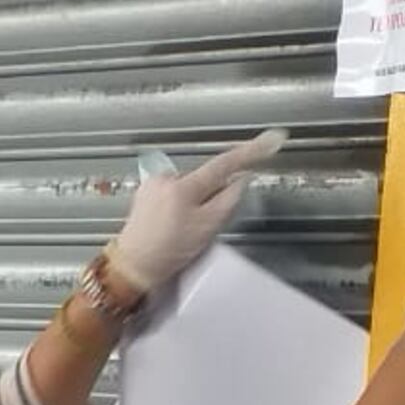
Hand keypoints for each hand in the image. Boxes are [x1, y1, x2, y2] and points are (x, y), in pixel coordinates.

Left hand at [108, 130, 287, 294]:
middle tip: (204, 226)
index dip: (251, 151)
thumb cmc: (168, 252)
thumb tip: (242, 178)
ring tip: (183, 231)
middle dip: (212, 195)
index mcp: (184, 186)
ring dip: (195, 203)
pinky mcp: (146, 193)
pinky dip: (181, 206)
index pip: (225, 163)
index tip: (271, 138)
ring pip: (190, 187)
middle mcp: (167, 178)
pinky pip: (175, 193)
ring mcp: (154, 184)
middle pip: (206, 178)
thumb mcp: (208, 228)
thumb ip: (229, 200)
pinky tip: (172, 225)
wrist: (133, 266)